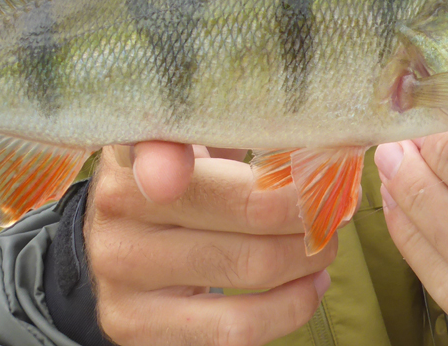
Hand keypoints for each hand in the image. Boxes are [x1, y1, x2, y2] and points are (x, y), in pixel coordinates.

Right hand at [83, 141, 334, 345]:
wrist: (124, 245)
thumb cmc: (185, 180)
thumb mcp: (197, 138)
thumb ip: (238, 123)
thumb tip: (320, 135)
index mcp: (134, 146)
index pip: (152, 145)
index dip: (167, 158)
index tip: (194, 169)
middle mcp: (116, 207)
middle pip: (243, 209)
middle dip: (307, 210)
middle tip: (330, 206)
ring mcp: (120, 272)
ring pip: (247, 269)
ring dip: (306, 258)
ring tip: (324, 247)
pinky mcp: (136, 326)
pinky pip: (236, 330)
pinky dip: (290, 308)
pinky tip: (307, 287)